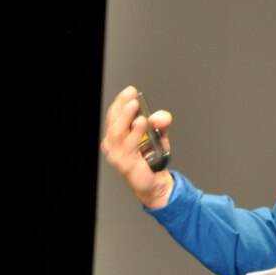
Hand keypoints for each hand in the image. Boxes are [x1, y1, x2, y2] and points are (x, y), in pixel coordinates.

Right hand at [100, 85, 174, 208]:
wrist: (156, 183)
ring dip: (126, 117)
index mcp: (118, 135)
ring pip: (118, 132)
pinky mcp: (124, 164)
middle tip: (131, 97)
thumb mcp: (160, 136)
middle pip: (114, 121)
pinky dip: (134, 133)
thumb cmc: (152, 159)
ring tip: (134, 106)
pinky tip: (140, 123)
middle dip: (122, 107)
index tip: (130, 91)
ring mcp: (117, 154)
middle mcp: (114, 144)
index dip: (121, 101)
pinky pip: (128, 146)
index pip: (115, 115)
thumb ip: (161, 123)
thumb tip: (159, 117)